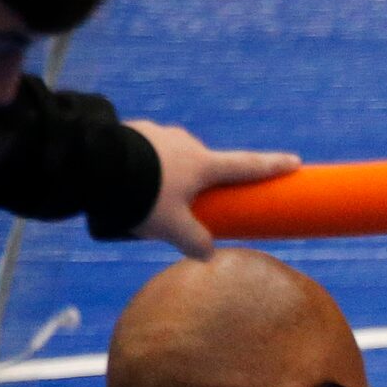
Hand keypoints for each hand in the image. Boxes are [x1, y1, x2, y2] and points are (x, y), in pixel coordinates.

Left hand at [124, 121, 297, 257]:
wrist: (93, 164)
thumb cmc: (142, 196)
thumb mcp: (172, 229)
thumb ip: (195, 243)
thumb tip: (207, 254)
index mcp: (203, 164)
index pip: (247, 166)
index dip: (272, 166)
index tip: (294, 162)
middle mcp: (185, 143)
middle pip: (204, 162)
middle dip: (200, 179)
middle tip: (185, 201)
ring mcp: (156, 134)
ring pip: (171, 156)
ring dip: (166, 173)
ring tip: (144, 195)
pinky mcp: (130, 131)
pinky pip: (144, 152)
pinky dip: (142, 166)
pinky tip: (125, 180)